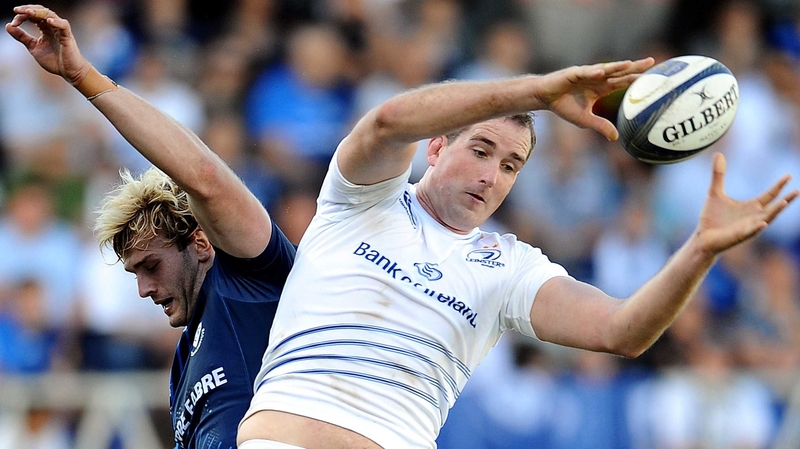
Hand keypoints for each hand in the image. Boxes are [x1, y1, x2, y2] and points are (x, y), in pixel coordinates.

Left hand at [5, 5, 90, 84]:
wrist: (69, 72)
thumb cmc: (54, 61)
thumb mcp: (33, 47)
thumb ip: (22, 37)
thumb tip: (8, 26)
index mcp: (44, 28)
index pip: (32, 17)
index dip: (21, 17)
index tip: (13, 24)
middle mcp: (52, 26)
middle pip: (40, 11)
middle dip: (28, 10)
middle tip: (17, 10)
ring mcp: (60, 30)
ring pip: (50, 14)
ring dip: (38, 12)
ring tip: (28, 12)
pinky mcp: (68, 36)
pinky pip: (63, 25)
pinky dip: (56, 22)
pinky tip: (48, 21)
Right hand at [534, 57, 654, 140]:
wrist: (545, 97)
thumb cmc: (565, 106)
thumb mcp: (585, 120)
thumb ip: (601, 126)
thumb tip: (616, 138)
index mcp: (602, 88)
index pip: (623, 82)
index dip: (637, 79)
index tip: (654, 77)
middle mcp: (597, 78)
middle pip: (619, 72)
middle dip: (634, 67)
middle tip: (652, 62)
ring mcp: (586, 74)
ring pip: (605, 69)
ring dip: (616, 66)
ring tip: (629, 64)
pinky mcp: (573, 73)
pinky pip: (585, 72)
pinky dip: (592, 72)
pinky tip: (601, 72)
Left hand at [695, 153, 798, 254]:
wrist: (702, 237)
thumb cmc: (712, 217)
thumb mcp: (715, 192)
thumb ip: (719, 175)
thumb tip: (718, 154)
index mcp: (751, 207)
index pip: (770, 195)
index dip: (779, 185)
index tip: (789, 175)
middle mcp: (754, 217)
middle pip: (774, 207)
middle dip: (786, 199)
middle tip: (797, 191)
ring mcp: (748, 227)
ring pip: (766, 219)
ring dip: (775, 211)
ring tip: (785, 202)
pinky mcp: (739, 236)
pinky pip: (750, 232)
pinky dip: (757, 228)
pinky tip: (763, 223)